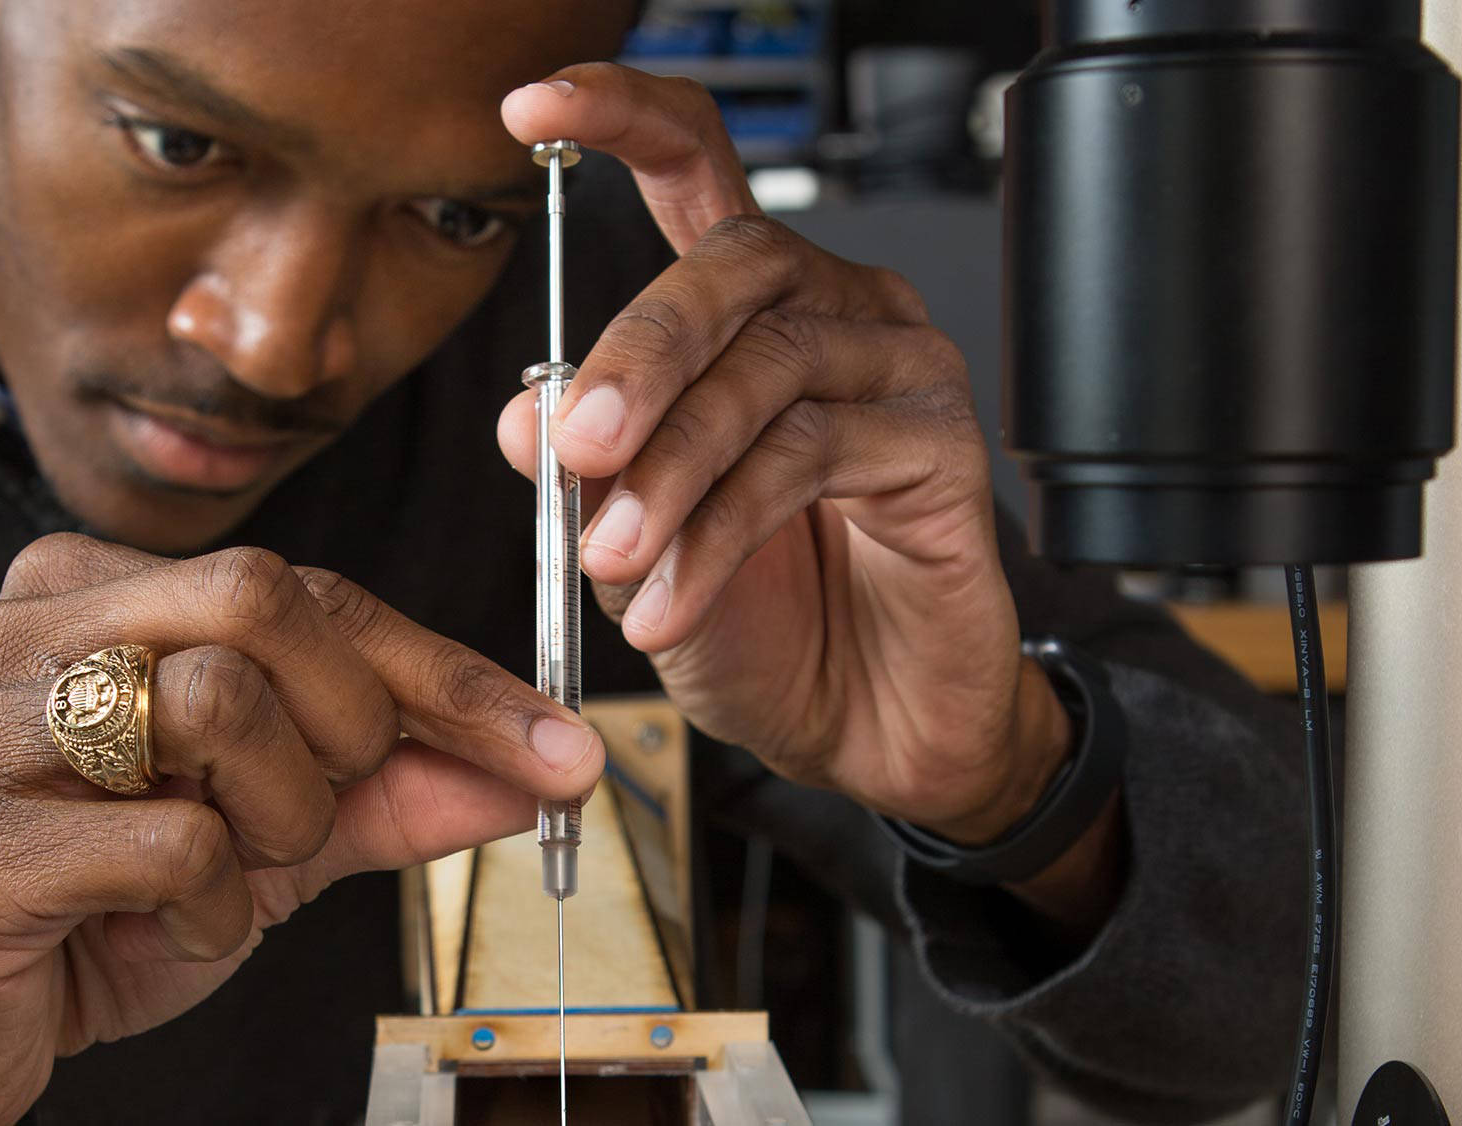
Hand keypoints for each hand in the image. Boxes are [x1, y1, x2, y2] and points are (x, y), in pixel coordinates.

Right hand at [0, 534, 603, 1125]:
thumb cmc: (106, 904)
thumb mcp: (274, 833)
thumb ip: (395, 787)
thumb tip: (543, 766)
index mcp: (90, 591)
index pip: (304, 587)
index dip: (443, 669)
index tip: (559, 746)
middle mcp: (19, 628)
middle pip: (258, 598)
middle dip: (350, 720)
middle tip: (323, 812)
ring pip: (214, 701)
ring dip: (278, 816)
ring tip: (237, 871)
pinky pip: (169, 841)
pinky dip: (217, 903)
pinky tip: (176, 925)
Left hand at [498, 67, 1084, 860]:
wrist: (863, 727)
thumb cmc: (761, 619)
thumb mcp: (636, 540)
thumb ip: (586, 468)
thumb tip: (521, 415)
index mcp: (751, 308)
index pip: (696, 168)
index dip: (620, 118)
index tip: (531, 105)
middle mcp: (833, 312)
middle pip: (733, 265)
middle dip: (637, 356)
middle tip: (576, 449)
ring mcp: (897, 369)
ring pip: (769, 368)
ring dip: (673, 469)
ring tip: (614, 560)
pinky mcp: (940, 446)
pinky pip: (812, 457)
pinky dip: (722, 534)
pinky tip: (673, 602)